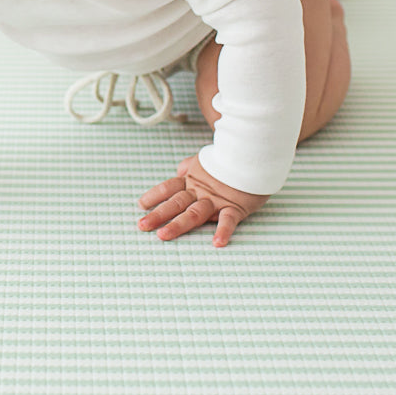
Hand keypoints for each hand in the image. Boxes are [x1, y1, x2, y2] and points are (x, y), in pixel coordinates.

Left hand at [137, 154, 269, 247]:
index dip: (154, 195)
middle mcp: (200, 191)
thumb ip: (190, 166)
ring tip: (163, 236)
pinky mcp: (235, 206)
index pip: (168, 188)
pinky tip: (217, 242)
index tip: (141, 205)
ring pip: (194, 213)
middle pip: (175, 203)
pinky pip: (228, 220)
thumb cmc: (230, 158)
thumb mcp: (205, 159)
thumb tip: (179, 170)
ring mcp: (216, 199)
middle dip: (158, 215)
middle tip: (142, 226)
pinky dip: (223, 230)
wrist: (254, 152)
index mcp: (192, 180)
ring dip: (178, 225)